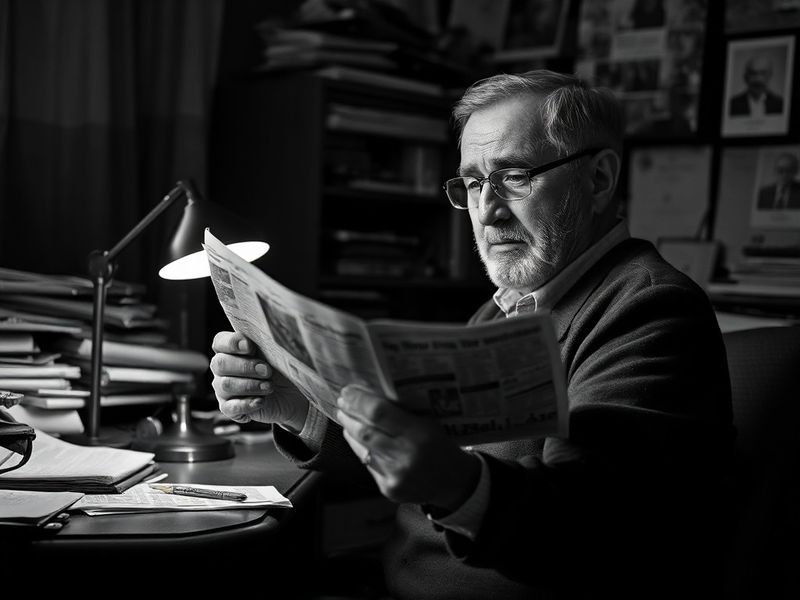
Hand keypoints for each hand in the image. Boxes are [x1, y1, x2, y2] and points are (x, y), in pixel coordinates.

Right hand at [210, 331, 307, 430]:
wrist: (289, 395)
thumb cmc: (279, 368)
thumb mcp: (276, 353)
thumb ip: (267, 342)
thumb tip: (271, 333)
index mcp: (230, 349)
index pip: (220, 341)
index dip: (232, 343)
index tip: (250, 347)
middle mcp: (222, 368)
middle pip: (220, 363)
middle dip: (245, 366)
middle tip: (267, 370)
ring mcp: (222, 389)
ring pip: (225, 385)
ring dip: (250, 385)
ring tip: (269, 387)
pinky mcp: (229, 408)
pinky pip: (230, 407)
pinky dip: (246, 404)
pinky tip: (261, 401)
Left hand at [337, 384, 480, 511]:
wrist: (454, 482)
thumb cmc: (440, 446)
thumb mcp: (428, 423)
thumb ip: (400, 413)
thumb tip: (368, 395)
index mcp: (420, 434)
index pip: (379, 413)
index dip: (359, 401)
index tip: (347, 391)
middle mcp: (406, 456)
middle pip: (365, 432)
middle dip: (349, 415)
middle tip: (342, 403)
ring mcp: (395, 476)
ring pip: (362, 449)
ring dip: (350, 431)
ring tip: (346, 418)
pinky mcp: (388, 489)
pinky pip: (367, 465)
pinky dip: (360, 449)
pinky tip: (359, 440)